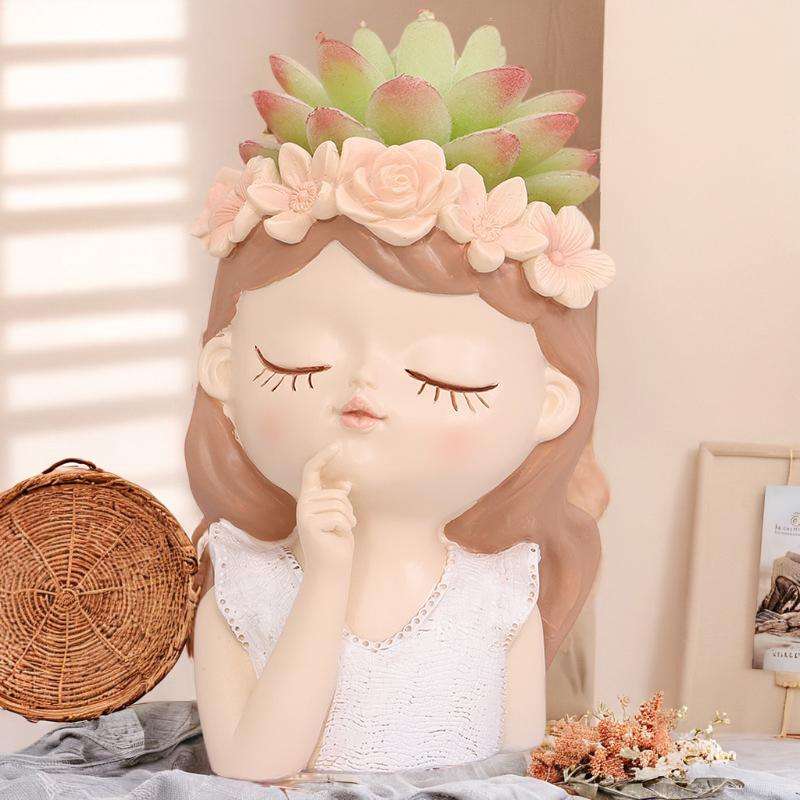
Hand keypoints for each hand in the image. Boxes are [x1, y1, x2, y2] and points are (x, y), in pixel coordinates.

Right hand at [296, 443, 355, 569]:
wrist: (330, 568)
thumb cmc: (336, 540)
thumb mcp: (339, 515)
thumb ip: (337, 499)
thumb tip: (346, 484)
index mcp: (309, 498)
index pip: (312, 471)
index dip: (324, 456)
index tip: (338, 444)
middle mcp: (303, 504)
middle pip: (336, 493)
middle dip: (348, 508)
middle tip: (345, 524)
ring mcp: (305, 514)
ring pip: (339, 504)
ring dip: (348, 519)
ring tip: (342, 530)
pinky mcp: (310, 525)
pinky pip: (339, 517)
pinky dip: (345, 527)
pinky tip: (338, 536)